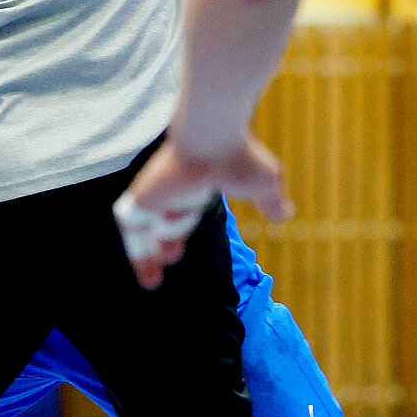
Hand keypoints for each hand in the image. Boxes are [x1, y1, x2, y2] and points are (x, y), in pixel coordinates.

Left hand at [115, 135, 291, 287]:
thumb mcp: (265, 185)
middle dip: (157, 249)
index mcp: (195, 187)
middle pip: (155, 224)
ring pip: (140, 229)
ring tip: (154, 276)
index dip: (174, 235)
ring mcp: (155, 193)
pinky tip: (144, 266)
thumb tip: (285, 215)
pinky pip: (130, 225)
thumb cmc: (239, 158)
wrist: (214, 139)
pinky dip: (135, 247)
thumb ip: (271, 201)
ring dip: (143, 254)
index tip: (174, 255)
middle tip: (166, 262)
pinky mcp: (142, 196)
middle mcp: (171, 191)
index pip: (177, 214)